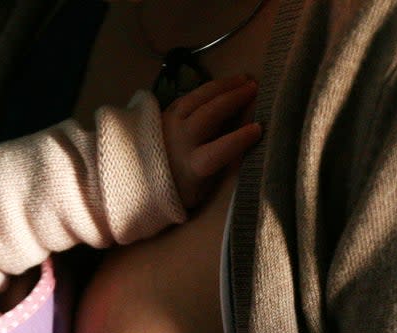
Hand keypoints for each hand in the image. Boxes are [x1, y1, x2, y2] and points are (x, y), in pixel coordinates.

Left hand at [161, 75, 261, 207]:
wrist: (138, 181)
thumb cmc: (178, 188)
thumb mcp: (200, 189)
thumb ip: (219, 167)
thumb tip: (241, 143)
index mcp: (191, 166)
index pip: (218, 150)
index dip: (239, 139)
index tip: (258, 128)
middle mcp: (180, 141)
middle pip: (208, 115)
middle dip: (233, 99)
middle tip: (254, 88)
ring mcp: (169, 124)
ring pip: (197, 99)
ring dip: (223, 86)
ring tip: (243, 79)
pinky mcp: (164, 114)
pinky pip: (188, 96)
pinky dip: (207, 89)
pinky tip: (222, 84)